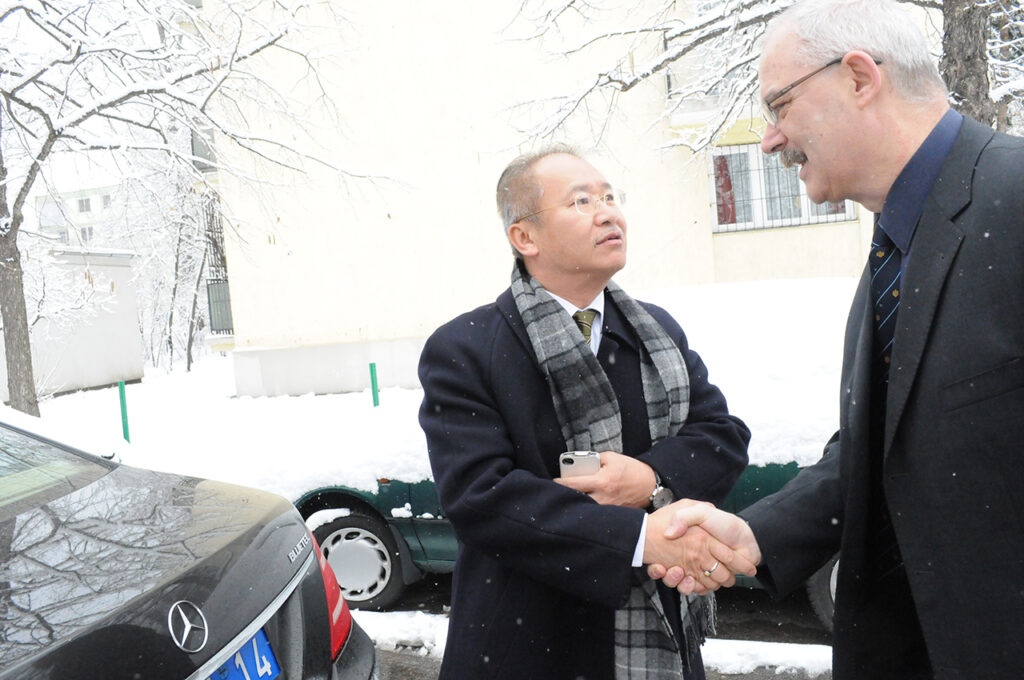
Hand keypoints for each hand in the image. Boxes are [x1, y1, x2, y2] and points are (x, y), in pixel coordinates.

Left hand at [554, 451, 653, 507]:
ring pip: (585, 509)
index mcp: (602, 481)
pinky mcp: (612, 514)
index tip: (554, 482)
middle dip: (565, 495)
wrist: (650, 485)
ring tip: (568, 499)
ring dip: (576, 503)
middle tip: (557, 492)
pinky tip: (583, 506)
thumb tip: (579, 464)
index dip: (560, 483)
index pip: (574, 484)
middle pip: (576, 499)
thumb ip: (594, 460)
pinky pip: (595, 513)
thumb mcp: (612, 458)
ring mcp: (608, 508)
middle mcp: (604, 497)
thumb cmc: (631, 470)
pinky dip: (588, 509)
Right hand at [646, 499, 760, 594]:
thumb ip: (684, 517)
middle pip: (671, 574)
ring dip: (680, 582)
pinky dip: (694, 589)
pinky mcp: (709, 580)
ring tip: (682, 574)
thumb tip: (669, 533)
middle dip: (670, 576)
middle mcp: (690, 557)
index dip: (657, 567)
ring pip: (682, 583)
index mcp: (686, 543)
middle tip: (674, 570)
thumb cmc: (725, 524)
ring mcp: (699, 569)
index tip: (659, 566)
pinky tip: (692, 581)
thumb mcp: (702, 512)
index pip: (663, 557)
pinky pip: (697, 589)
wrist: (748, 538)